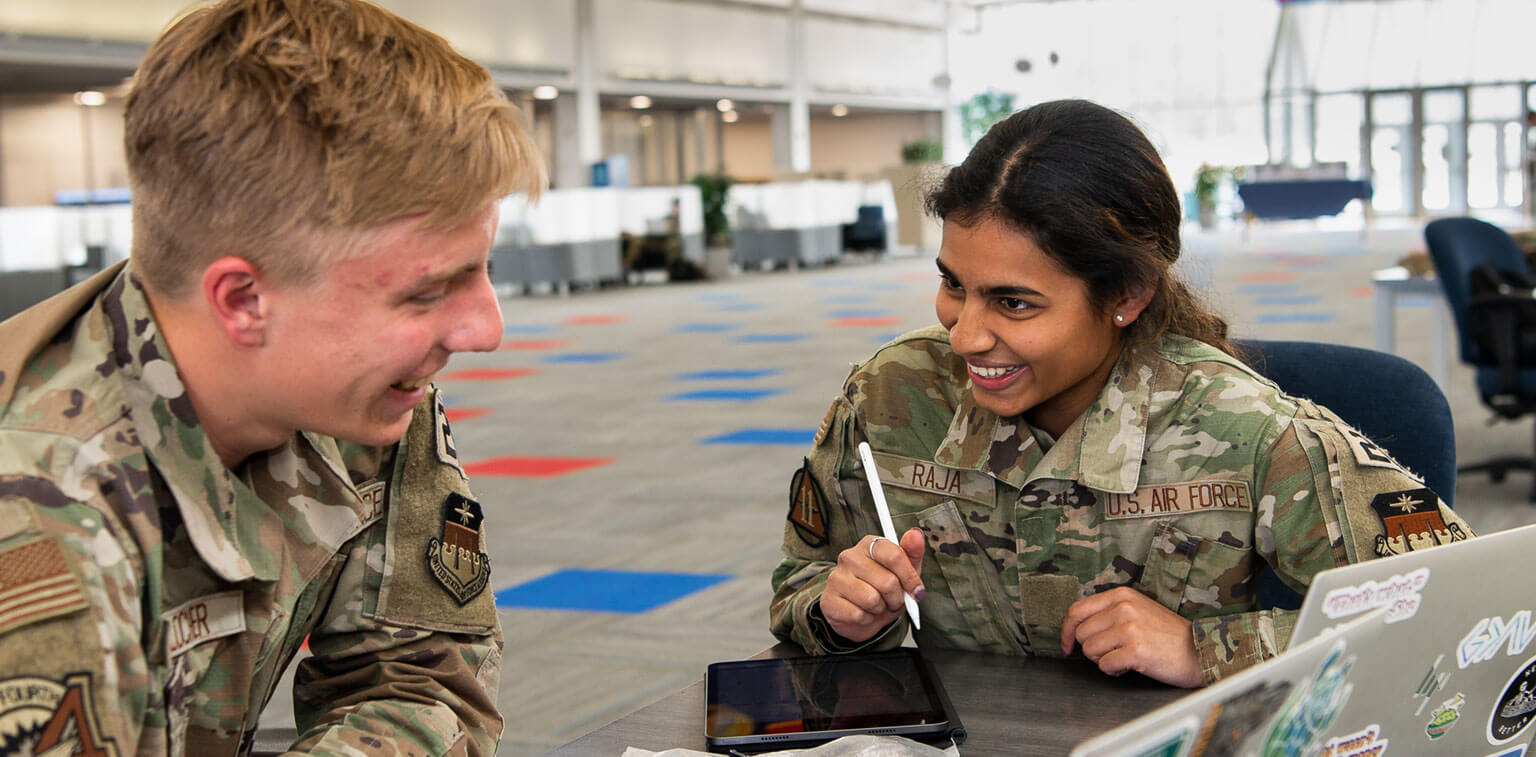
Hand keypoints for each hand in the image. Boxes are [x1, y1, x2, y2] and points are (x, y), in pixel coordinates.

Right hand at [820, 529, 925, 642]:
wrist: (860, 615)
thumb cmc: (882, 589)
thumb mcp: (903, 572)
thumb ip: (912, 553)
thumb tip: (915, 534)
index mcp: (869, 545)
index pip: (894, 555)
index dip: (910, 577)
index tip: (916, 590)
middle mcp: (850, 557)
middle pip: (887, 581)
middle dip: (897, 598)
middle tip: (893, 600)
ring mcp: (837, 578)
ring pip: (872, 599)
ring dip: (881, 609)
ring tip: (878, 605)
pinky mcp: (829, 600)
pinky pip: (858, 615)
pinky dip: (867, 619)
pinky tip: (864, 613)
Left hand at [1059, 587, 1202, 687]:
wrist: (1199, 650)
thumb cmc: (1167, 634)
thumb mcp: (1138, 609)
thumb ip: (1109, 611)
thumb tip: (1076, 627)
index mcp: (1121, 595)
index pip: (1077, 610)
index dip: (1066, 631)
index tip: (1067, 645)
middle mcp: (1123, 608)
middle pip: (1081, 634)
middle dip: (1092, 648)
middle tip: (1112, 652)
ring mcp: (1129, 629)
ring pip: (1090, 650)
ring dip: (1103, 660)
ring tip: (1123, 657)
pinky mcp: (1135, 650)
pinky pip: (1105, 665)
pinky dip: (1114, 671)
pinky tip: (1129, 666)